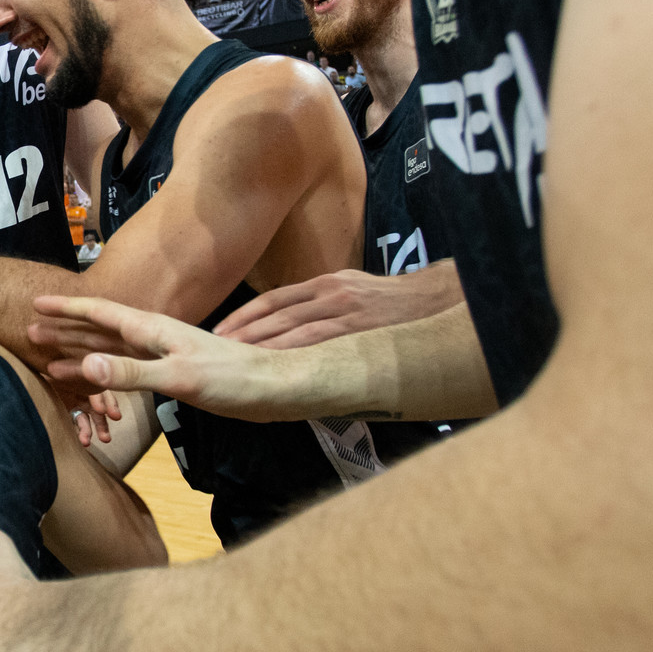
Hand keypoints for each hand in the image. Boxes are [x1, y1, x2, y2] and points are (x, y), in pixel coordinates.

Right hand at [34, 295, 291, 422]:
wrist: (274, 389)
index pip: (100, 313)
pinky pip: (126, 369)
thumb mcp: (177, 377)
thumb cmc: (231, 380)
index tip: (37, 302)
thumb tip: (85, 363)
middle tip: (30, 330)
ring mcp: (162, 355)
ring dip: (82, 352)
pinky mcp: (173, 373)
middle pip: (99, 330)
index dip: (68, 308)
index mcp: (150, 330)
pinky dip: (105, 375)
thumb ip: (131, 372)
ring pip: (111, 350)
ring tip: (52, 359)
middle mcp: (152, 337)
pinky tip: (100, 383)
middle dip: (65, 330)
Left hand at [212, 262, 462, 350]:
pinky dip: (296, 356)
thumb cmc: (389, 301)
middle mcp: (331, 294)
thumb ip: (320, 301)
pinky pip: (322, 345)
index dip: (244, 315)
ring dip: (263, 346)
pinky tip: (278, 368)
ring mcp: (347, 313)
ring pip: (295, 331)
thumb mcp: (351, 288)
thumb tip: (287, 320)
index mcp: (325, 283)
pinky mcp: (362, 331)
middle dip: (244, 332)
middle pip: (277, 314)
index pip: (274, 298)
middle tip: (216, 350)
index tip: (220, 330)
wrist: (435, 300)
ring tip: (237, 361)